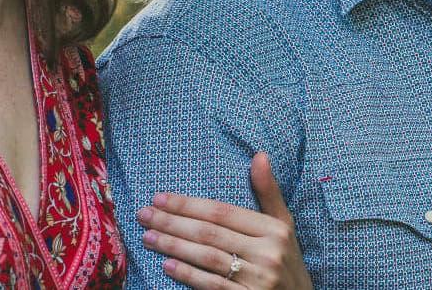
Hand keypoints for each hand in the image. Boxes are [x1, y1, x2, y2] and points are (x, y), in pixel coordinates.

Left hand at [137, 152, 312, 288]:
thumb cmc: (287, 261)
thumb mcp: (284, 226)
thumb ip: (268, 192)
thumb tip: (259, 155)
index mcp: (274, 229)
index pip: (222, 212)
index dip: (188, 204)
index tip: (159, 198)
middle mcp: (268, 252)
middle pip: (210, 233)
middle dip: (172, 222)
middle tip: (144, 214)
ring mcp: (258, 279)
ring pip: (207, 257)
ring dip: (174, 246)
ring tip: (148, 237)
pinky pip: (212, 285)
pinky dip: (188, 275)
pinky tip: (167, 266)